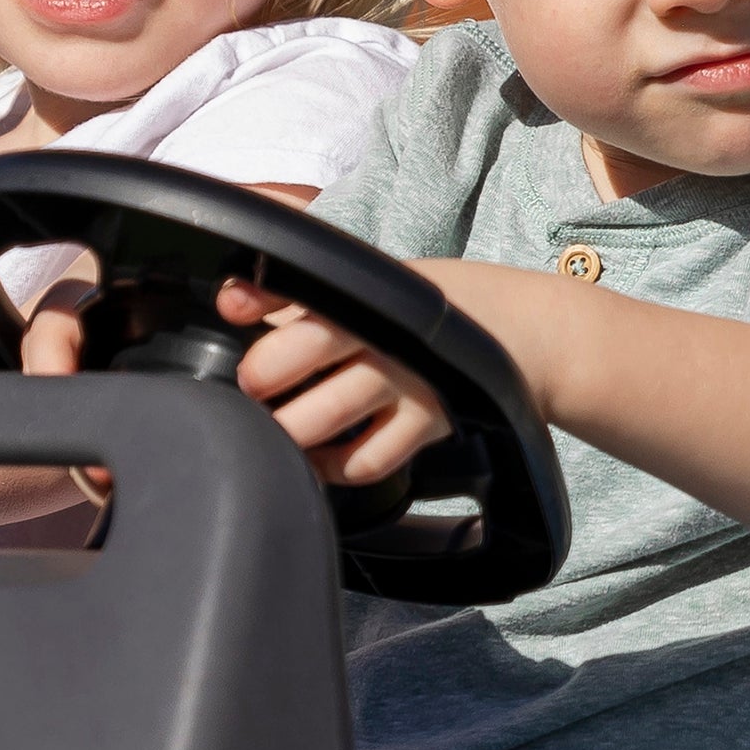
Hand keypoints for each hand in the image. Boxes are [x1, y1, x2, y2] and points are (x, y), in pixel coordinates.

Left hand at [220, 277, 454, 486]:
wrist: (518, 327)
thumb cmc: (432, 304)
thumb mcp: (375, 282)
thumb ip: (302, 293)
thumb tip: (231, 296)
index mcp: (369, 294)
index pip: (306, 287)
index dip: (261, 298)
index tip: (231, 307)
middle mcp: (387, 335)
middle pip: (311, 346)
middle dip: (266, 369)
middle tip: (251, 382)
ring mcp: (409, 383)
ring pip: (330, 411)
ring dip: (290, 425)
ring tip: (270, 427)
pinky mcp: (426, 426)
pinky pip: (368, 460)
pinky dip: (332, 467)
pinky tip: (314, 459)